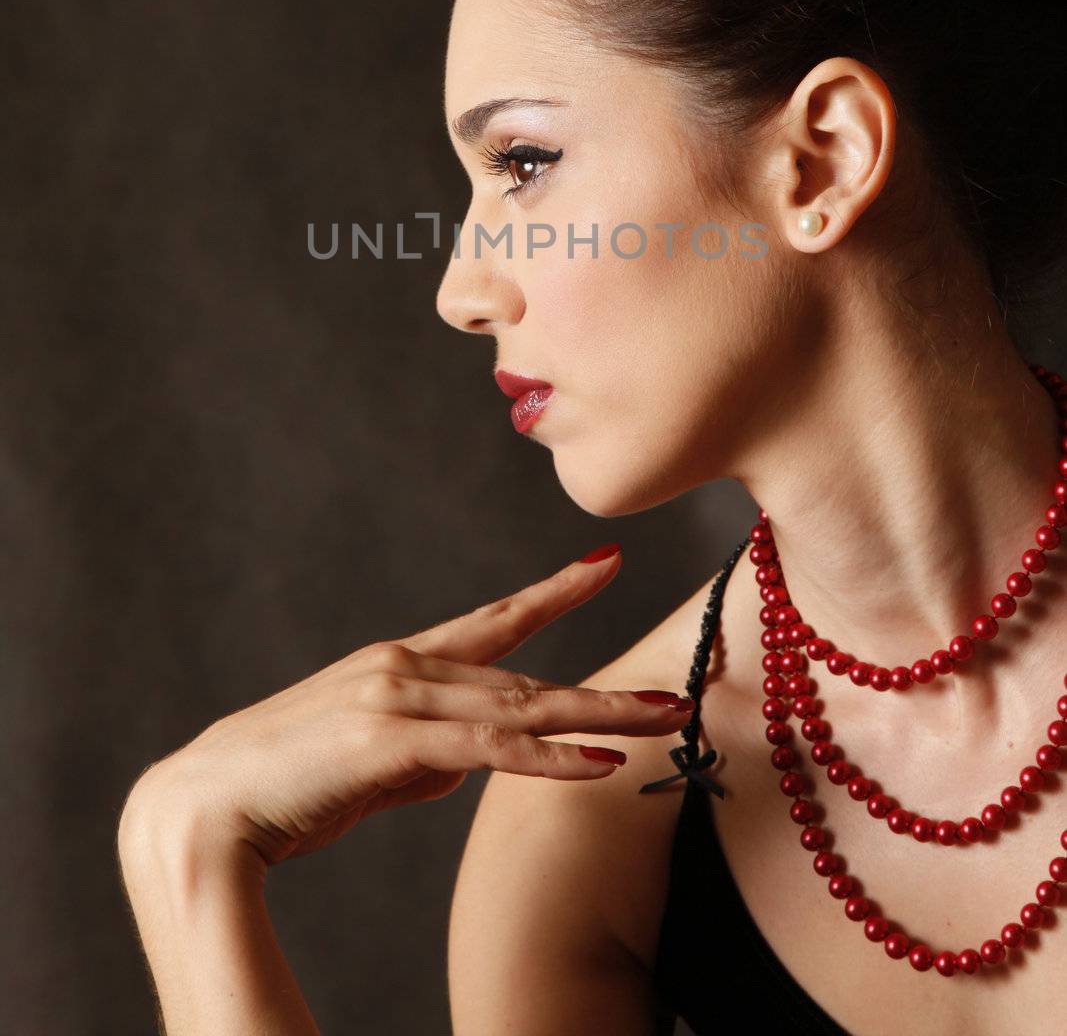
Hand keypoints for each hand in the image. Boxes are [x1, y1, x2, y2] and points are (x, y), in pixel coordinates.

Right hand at [123, 545, 694, 875]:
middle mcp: (406, 666)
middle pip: (527, 676)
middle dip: (605, 688)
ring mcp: (400, 698)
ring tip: (663, 720)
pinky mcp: (393, 741)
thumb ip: (423, 751)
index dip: (553, 593)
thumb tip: (474, 759)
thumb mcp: (365, 762)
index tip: (603, 567)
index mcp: (399, 663)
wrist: (206, 807)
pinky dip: (550, 756)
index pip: (494, 619)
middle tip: (678, 689)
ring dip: (598, 717)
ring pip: (521, 707)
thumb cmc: (282, 786)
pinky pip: (491, 749)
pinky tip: (601, 762)